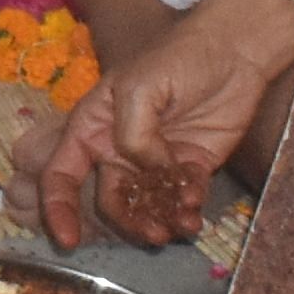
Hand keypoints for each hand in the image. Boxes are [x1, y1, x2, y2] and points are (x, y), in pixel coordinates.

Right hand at [38, 0, 293, 247]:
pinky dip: (187, 210)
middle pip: (110, 199)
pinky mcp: (191, 166)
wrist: (234, 52)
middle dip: (127, 222)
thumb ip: (133, 132)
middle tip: (152, 233)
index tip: (68, 240)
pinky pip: (183, 199)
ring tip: (180, 227)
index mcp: (93, 127)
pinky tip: (197, 212)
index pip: (61, 173)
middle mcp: (118, 149)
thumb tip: (141, 168)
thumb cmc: (177, 58)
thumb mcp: (140, 87)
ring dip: (159, 222)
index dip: (58, 208)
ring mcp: (155, 161)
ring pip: (146, 206)